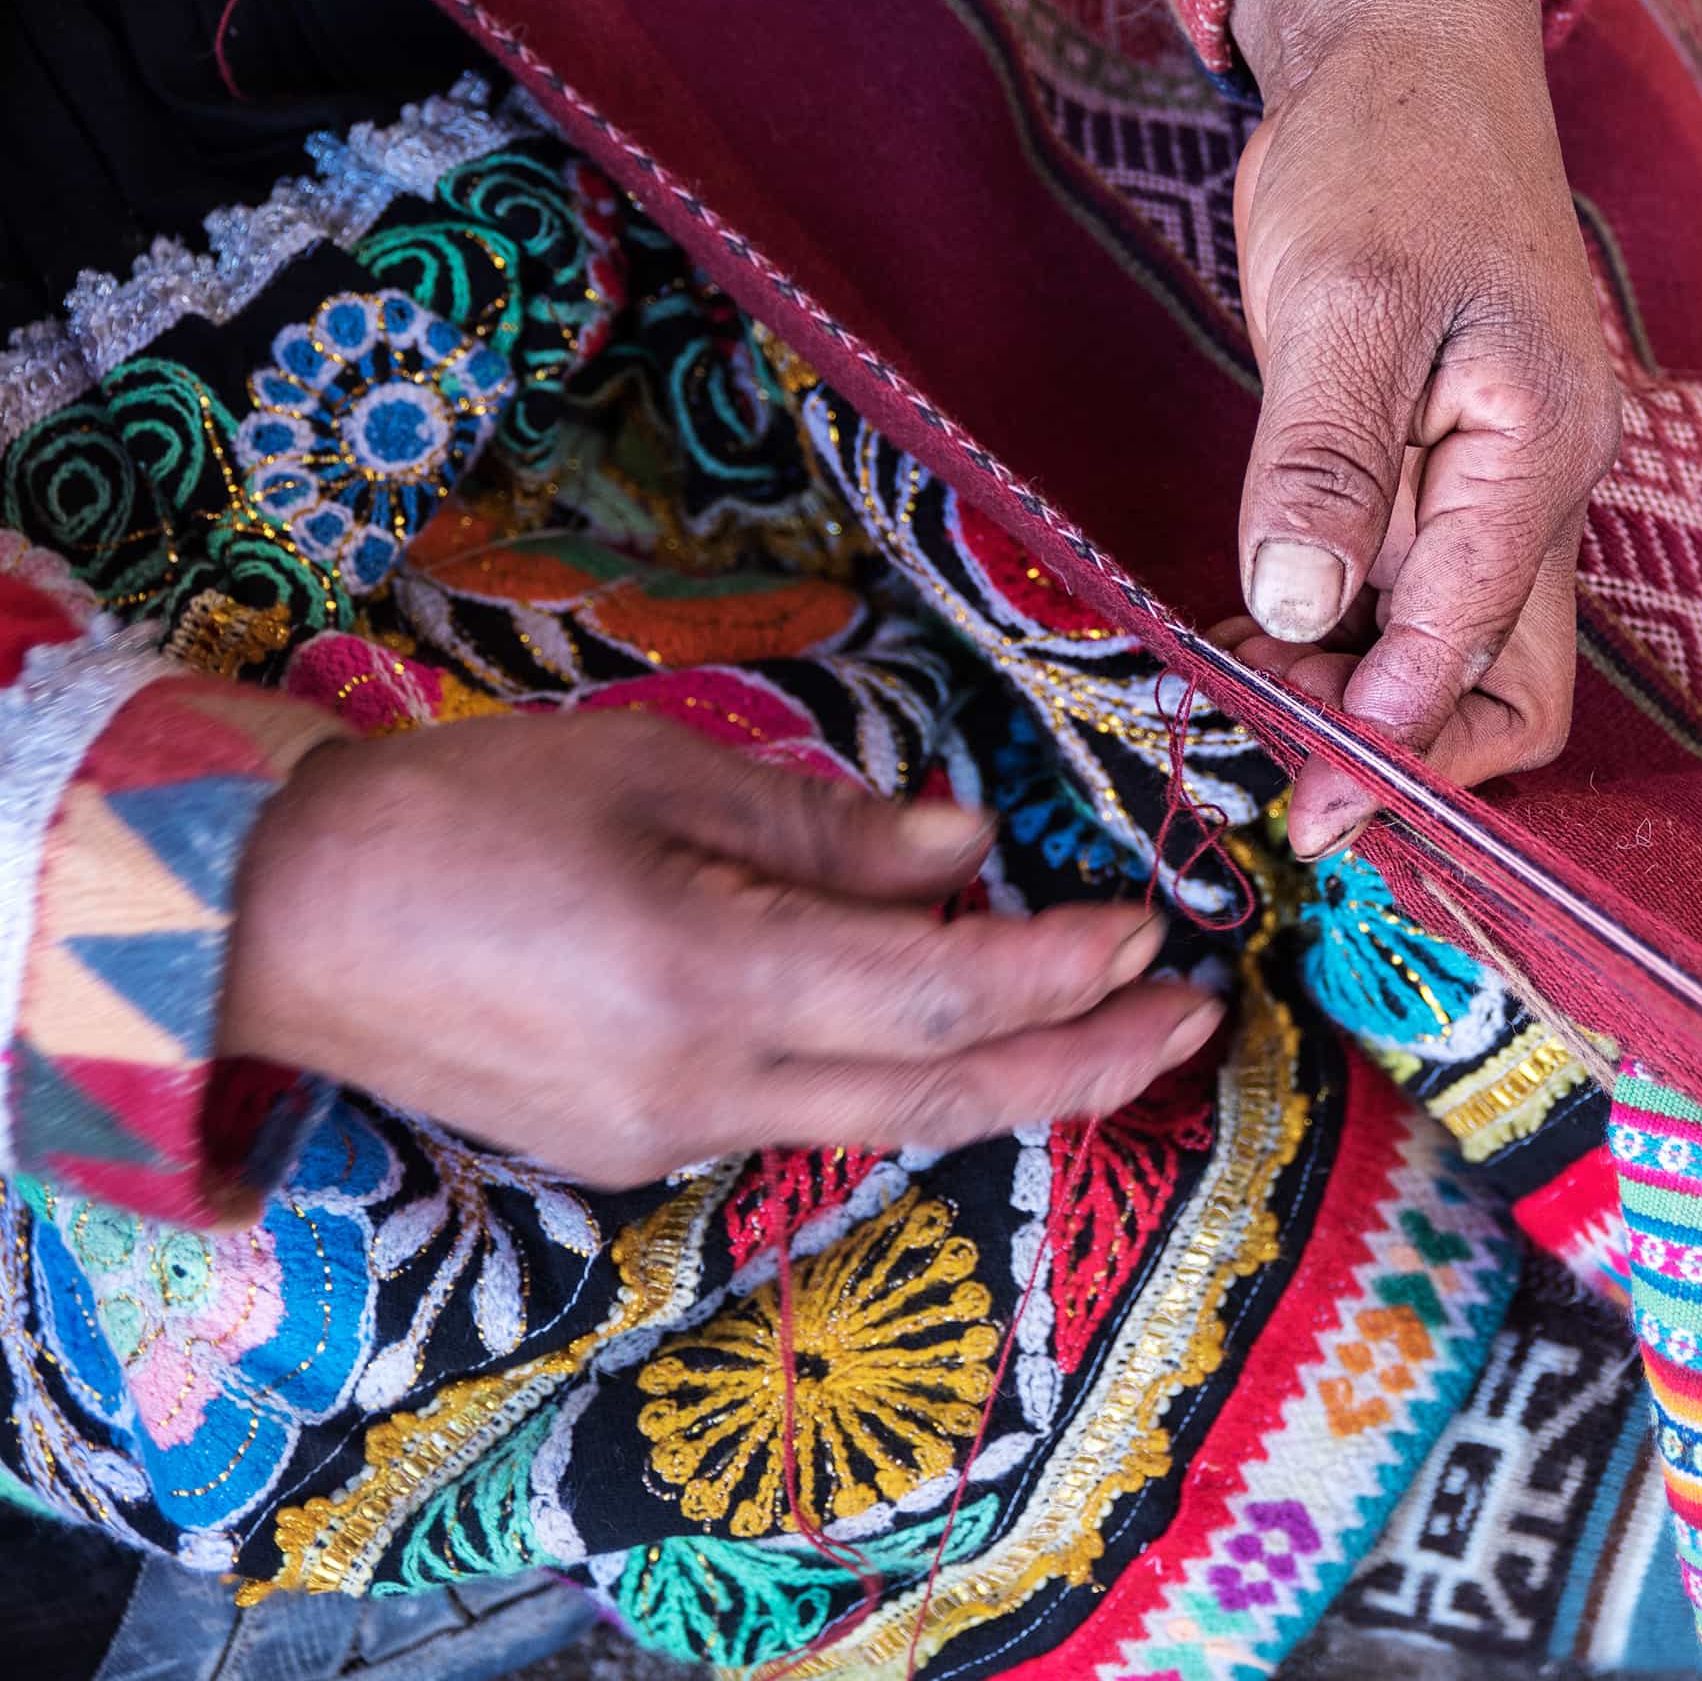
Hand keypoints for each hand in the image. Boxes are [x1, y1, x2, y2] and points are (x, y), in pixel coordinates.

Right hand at [222, 713, 1219, 1188]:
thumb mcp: (657, 775)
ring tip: (1112, 1025)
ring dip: (1009, 1075)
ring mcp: (671, 1138)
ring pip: (888, 1119)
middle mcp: (703, 1089)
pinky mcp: (640, 1150)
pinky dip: (904, 1072)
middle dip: (1088, 1063)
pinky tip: (951, 1024)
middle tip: (1195, 1019)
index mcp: (707, 981)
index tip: (1152, 932)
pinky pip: (812, 1116)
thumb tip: (969, 855)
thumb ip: (830, 831)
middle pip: (944, 1095)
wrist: (282, 921)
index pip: (942, 994)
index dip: (1065, 971)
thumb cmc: (461, 814)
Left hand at [1224, 0, 1620, 858]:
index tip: (1311, 806)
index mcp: (1542, 450)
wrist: (1409, 59)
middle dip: (1403, 750)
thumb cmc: (1388, 156)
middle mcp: (1537, 487)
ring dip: (1360, 697)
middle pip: (1511, 684)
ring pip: (1455, 648)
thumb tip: (1297, 607)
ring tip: (1242, 695)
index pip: (1487, 646)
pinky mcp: (1441, 470)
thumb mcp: (1342, 299)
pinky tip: (1256, 636)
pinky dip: (1341, 637)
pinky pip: (1410, 592)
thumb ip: (1323, 459)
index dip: (1400, 743)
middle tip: (1276, 772)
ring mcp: (1494, 484)